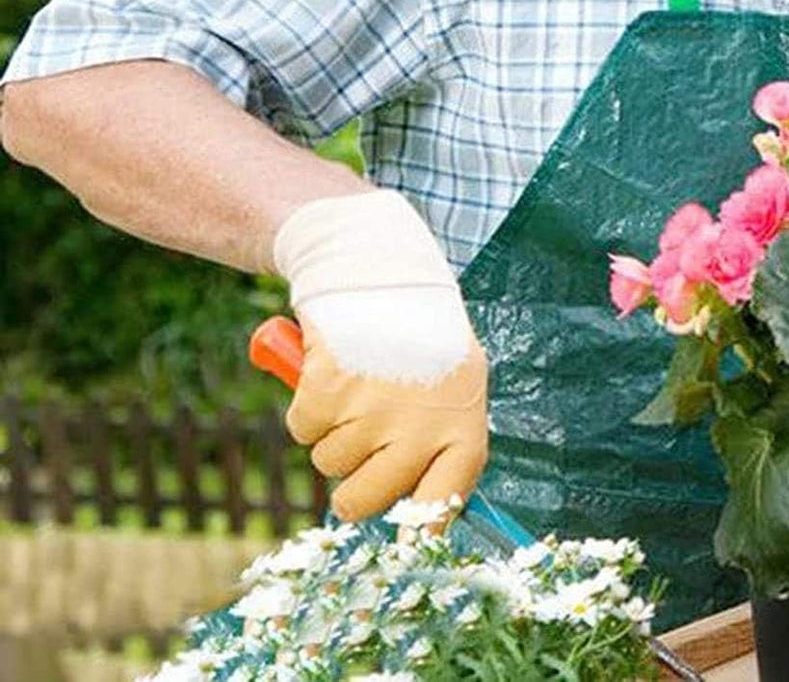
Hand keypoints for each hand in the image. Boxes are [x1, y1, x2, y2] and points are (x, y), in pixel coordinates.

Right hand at [273, 191, 490, 521]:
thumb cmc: (419, 334)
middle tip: (360, 444)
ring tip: (360, 382)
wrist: (381, 266)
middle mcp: (424, 424)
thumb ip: (440, 440)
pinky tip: (332, 367)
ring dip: (331, 432)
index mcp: (464, 423)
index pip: (444, 503)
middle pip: (367, 500)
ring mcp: (376, 409)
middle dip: (352, 485)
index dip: (416, 532)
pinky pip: (301, 429)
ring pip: (329, 463)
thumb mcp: (452, 382)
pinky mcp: (331, 388)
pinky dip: (306, 405)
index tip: (398, 545)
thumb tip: (420, 518)